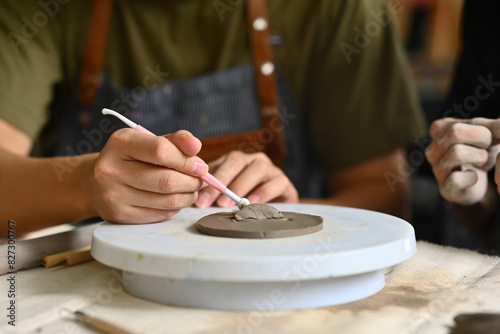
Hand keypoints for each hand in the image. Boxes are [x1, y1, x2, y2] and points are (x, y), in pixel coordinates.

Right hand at [90, 129, 206, 222]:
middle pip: (167, 180)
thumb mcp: (149, 141)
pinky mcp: (120, 215)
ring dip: (188, 196)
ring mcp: (113, 195)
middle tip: (200, 179)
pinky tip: (175, 198)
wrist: (96, 183)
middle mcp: (111, 169)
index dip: (187, 160)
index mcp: (120, 143)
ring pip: (167, 200)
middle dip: (192, 181)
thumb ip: (175, 141)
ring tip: (191, 189)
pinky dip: (176, 207)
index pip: (161, 151)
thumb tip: (196, 146)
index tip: (201, 166)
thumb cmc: (131, 158)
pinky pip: (161, 214)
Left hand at [195, 151, 298, 207]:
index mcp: (237, 160)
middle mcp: (254, 160)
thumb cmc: (244, 199)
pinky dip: (264, 192)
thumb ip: (212, 190)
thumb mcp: (225, 192)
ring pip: (259, 168)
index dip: (212, 181)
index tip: (201, 200)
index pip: (222, 163)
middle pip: (239, 162)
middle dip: (225, 183)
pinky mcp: (284, 182)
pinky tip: (253, 202)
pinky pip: (277, 183)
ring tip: (234, 204)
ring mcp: (271, 169)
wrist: (273, 206)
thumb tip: (192, 196)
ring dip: (244, 186)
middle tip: (216, 203)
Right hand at [426, 117, 499, 205]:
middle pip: (454, 132)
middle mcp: (432, 149)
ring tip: (484, 161)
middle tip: (489, 147)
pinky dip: (472, 178)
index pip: (460, 121)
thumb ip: (495, 126)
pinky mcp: (445, 188)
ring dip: (480, 157)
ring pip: (456, 153)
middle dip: (482, 138)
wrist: (475, 184)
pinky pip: (456, 179)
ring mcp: (436, 169)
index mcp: (439, 130)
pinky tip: (474, 177)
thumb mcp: (488, 135)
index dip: (485, 128)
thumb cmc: (480, 153)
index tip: (492, 137)